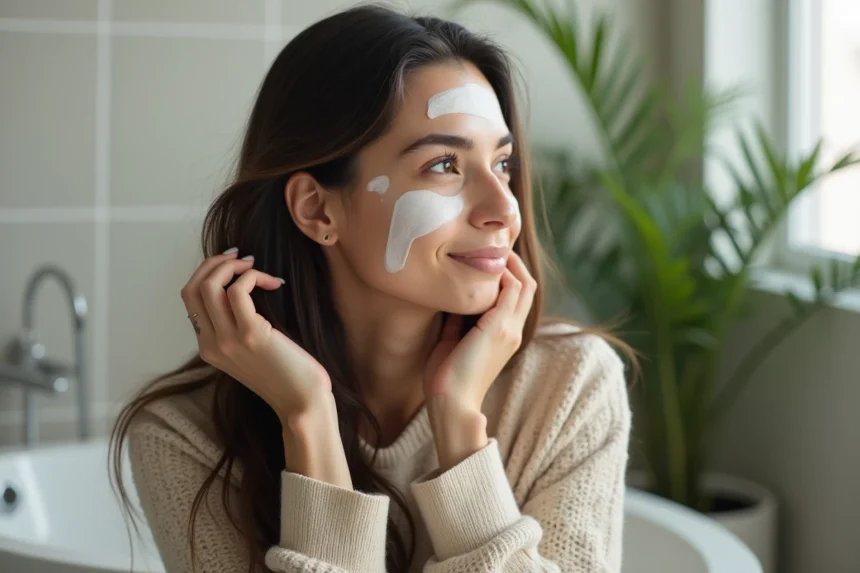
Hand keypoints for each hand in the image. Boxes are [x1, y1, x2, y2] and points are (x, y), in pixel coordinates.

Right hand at [180, 248, 331, 422]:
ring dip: (233, 267)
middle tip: (242, 259)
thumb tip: (237, 290)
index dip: (208, 273)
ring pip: (209, 286)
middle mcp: (211, 344)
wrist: (303, 403)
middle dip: (215, 264)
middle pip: (192, 288)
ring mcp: (228, 340)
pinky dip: (253, 277)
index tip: (232, 264)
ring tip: (255, 267)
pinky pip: (238, 291)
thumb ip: (236, 328)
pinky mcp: (251, 335)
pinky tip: (273, 283)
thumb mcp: (249, 353)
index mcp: (208, 348)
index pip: (190, 299)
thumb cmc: (285, 375)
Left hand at [424, 252, 536, 412]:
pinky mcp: (498, 327)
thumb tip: (451, 301)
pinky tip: (479, 265)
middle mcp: (513, 330)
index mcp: (505, 335)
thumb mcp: (452, 341)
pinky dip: (500, 273)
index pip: (518, 295)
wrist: (452, 403)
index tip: (485, 256)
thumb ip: (457, 321)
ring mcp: (509, 328)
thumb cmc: (446, 378)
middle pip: (527, 285)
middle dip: (512, 261)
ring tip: (487, 247)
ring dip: (508, 263)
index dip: (507, 273)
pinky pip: (510, 289)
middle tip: (491, 244)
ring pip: (523, 283)